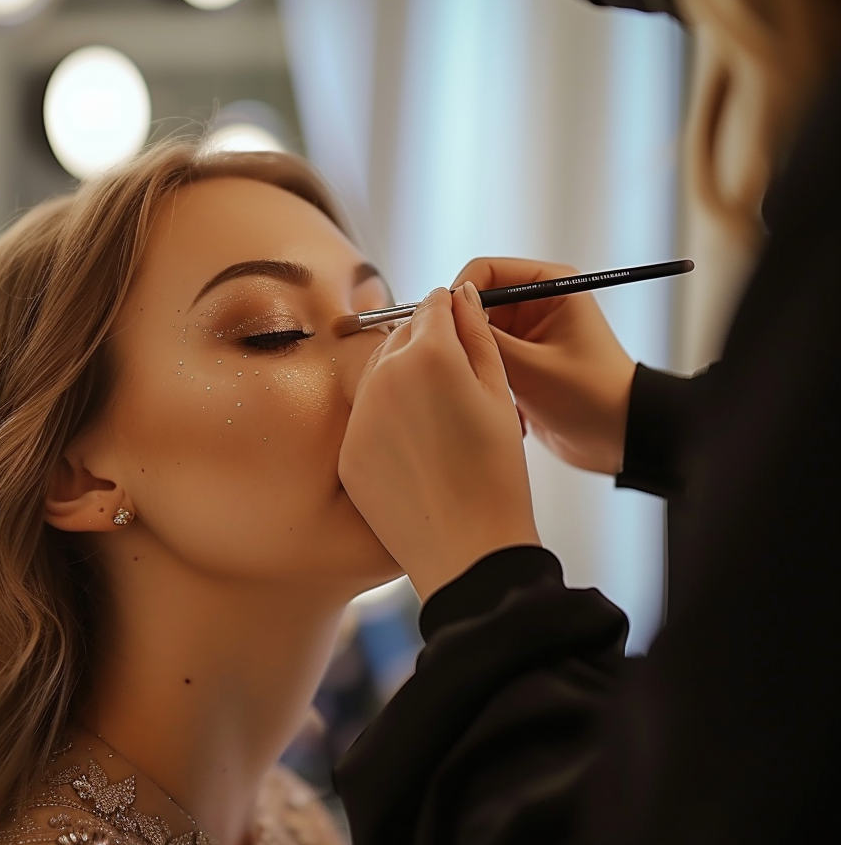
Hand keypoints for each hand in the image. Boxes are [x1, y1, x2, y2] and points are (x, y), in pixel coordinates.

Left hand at [339, 282, 539, 599]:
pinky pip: (365, 416)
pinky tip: (415, 451)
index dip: (452, 314)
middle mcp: (383, 376)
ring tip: (437, 422)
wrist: (468, 549)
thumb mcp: (498, 394)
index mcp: (429, 353)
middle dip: (425, 346)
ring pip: (377, 373)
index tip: (463, 333)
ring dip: (402, 381)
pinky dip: (385, 421)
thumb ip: (477, 334)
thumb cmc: (497, 473)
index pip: (433, 304)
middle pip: (400, 335)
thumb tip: (461, 295)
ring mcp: (359, 414)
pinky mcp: (346, 450)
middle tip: (454, 385)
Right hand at [453, 258, 636, 474]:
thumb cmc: (591, 397)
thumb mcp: (531, 366)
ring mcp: (529, 335)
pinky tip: (509, 407)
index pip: (487, 271)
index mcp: (551, 287)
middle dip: (468, 336)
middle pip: (478, 305)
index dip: (461, 294)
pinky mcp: (523, 363)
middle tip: (462, 366)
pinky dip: (491, 382)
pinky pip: (488, 362)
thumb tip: (446, 314)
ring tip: (494, 390)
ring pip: (480, 338)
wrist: (620, 440)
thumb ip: (486, 338)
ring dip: (481, 364)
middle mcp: (537, 305)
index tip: (445, 326)